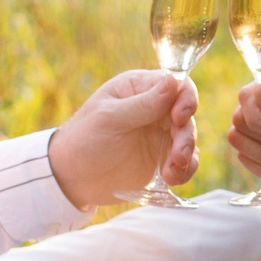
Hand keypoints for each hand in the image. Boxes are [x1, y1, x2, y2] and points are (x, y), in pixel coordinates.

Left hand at [49, 70, 198, 208]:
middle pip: (187, 115)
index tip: (180, 117)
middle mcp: (155, 109)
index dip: (185, 99)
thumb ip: (143, 103)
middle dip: (186, 135)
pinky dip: (184, 170)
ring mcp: (160, 135)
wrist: (72, 178)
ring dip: (187, 155)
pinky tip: (172, 179)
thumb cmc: (84, 139)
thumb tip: (174, 81)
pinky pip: (184, 161)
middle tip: (177, 155)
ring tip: (170, 173)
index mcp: (139, 89)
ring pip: (188, 139)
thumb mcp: (110, 119)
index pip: (176, 85)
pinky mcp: (162, 159)